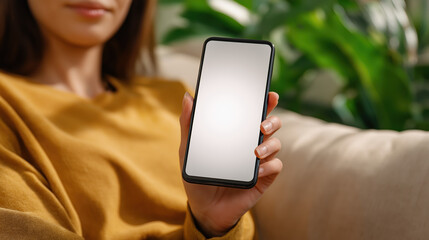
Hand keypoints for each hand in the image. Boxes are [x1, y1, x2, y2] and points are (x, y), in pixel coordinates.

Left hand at [179, 91, 282, 236]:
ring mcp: (259, 161)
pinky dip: (269, 166)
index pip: (253, 112)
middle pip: (270, 124)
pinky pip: (275, 167)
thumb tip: (188, 97)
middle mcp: (251, 143)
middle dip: (272, 120)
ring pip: (276, 144)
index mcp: (237, 133)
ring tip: (256, 151)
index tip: (268, 95)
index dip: (264, 102)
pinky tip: (258, 169)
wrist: (204, 208)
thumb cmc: (199, 176)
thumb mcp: (188, 150)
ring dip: (270, 144)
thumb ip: (188, 124)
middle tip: (262, 124)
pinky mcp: (264, 178)